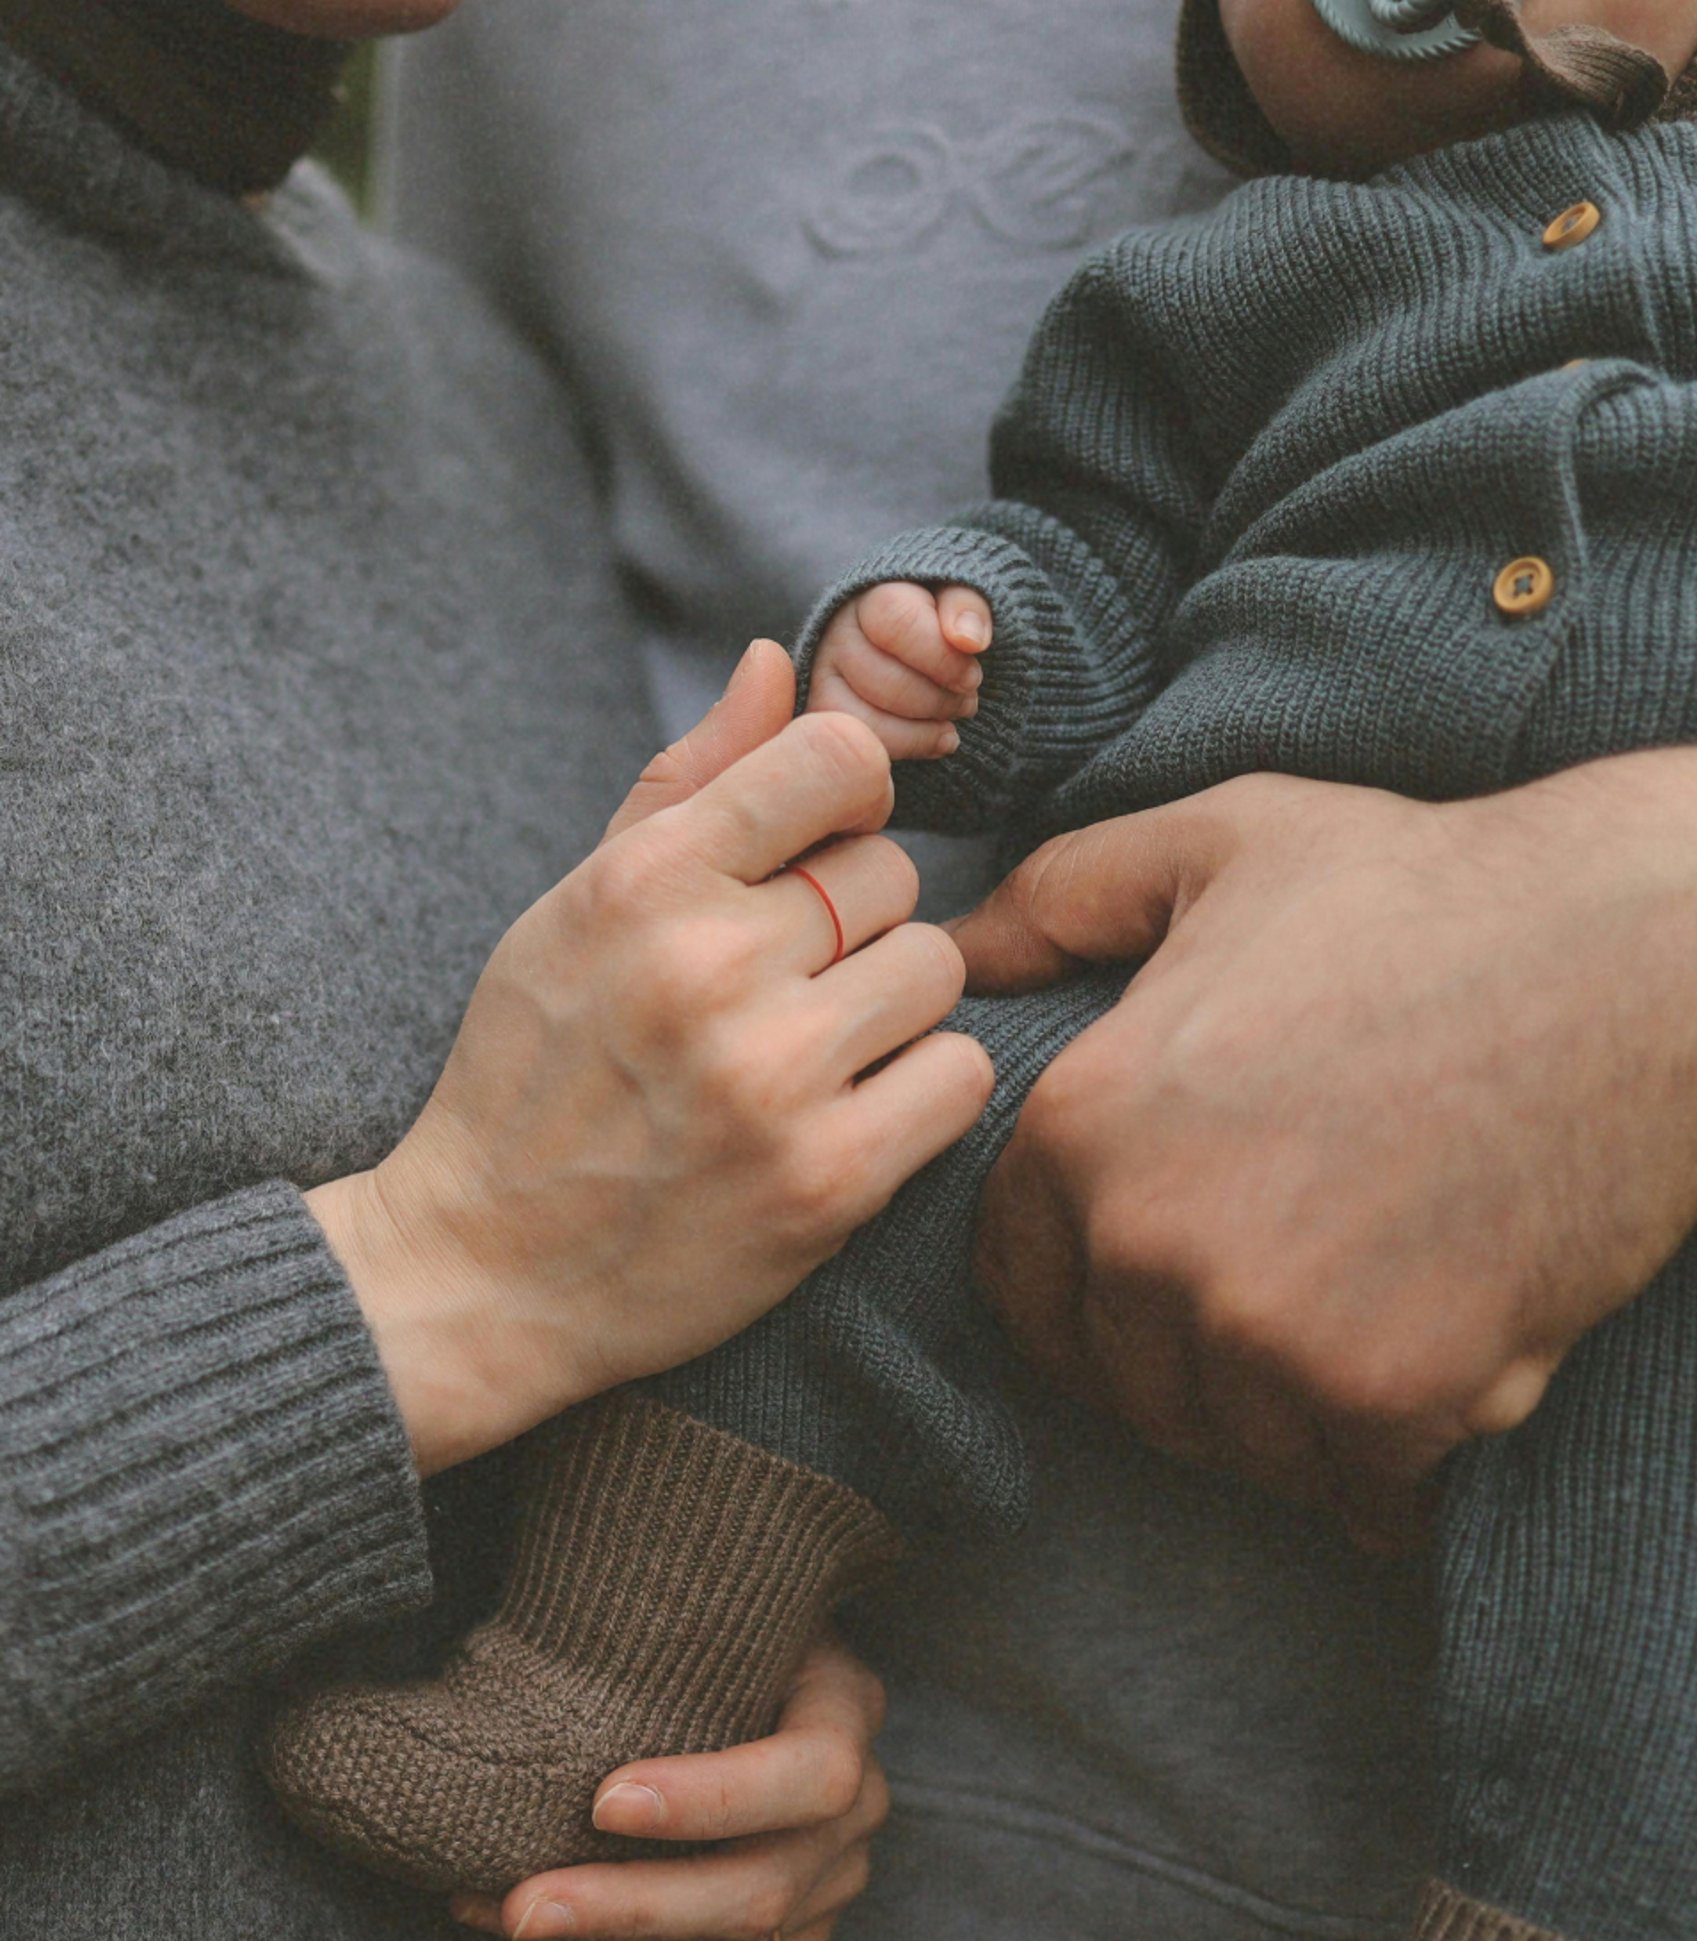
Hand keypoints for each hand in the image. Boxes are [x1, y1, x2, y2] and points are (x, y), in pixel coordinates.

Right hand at [308, 643, 992, 1474]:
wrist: (486, 1271)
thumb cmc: (533, 1076)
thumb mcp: (577, 909)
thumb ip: (688, 785)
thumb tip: (774, 662)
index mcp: (644, 882)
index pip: (836, 760)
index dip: (846, 801)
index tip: (817, 852)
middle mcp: (710, 967)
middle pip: (894, 876)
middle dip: (854, 925)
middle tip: (785, 988)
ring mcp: (774, 1078)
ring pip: (936, 971)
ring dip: (893, 1010)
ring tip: (813, 1055)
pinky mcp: (828, 1180)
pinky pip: (960, 1077)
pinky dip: (921, 1094)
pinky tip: (849, 1115)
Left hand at [449, 1640, 890, 1940]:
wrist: (739, 1664)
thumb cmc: (702, 1627)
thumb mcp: (705, 1606)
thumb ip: (658, 1624)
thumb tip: (531, 1624)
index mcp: (847, 1706)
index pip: (813, 1773)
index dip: (714, 1799)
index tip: (601, 1800)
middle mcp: (859, 1803)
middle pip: (764, 1888)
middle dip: (632, 1906)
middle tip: (522, 1904)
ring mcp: (834, 1877)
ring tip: (500, 1916)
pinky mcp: (796, 1930)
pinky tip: (547, 1931)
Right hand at [807, 582, 992, 761]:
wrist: (916, 648)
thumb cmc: (941, 624)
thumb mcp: (960, 602)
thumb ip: (967, 608)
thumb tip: (969, 639)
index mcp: (872, 596)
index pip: (896, 623)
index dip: (940, 658)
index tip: (971, 678)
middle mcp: (837, 634)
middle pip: (884, 680)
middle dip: (938, 700)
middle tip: (967, 701)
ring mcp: (824, 678)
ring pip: (867, 719)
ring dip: (923, 730)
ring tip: (951, 722)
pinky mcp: (826, 716)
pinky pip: (861, 746)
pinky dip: (906, 749)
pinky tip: (935, 741)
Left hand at [954, 745, 1696, 1549]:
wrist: (1648, 966)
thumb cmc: (1431, 892)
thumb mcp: (1224, 842)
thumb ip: (1063, 897)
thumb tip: (950, 950)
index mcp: (1083, 1128)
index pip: (1020, 1287)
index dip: (1085, 1291)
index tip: (1164, 1275)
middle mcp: (1147, 1246)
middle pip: (1124, 1383)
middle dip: (1190, 1360)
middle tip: (1292, 1297)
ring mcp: (1265, 1335)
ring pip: (1237, 1446)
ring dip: (1291, 1417)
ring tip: (1371, 1319)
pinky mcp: (1386, 1401)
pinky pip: (1354, 1493)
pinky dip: (1393, 1465)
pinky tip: (1441, 1377)